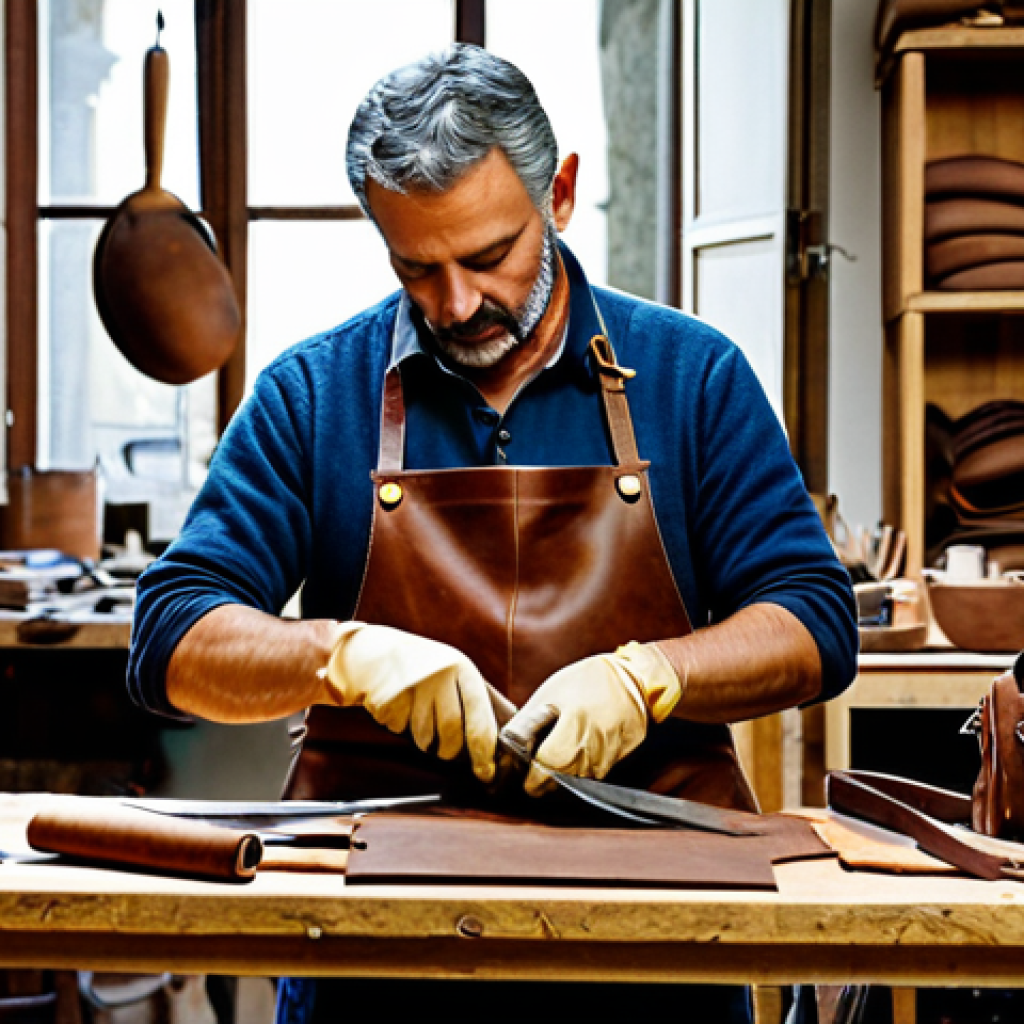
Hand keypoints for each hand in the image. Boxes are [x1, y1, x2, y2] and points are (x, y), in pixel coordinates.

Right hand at [320, 623, 497, 782]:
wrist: (375, 649)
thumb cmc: (422, 668)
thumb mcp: (453, 672)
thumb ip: (472, 700)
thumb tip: (490, 745)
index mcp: (463, 668)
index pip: (480, 718)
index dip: (484, 751)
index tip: (485, 772)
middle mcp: (439, 674)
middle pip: (450, 730)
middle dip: (449, 750)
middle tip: (446, 752)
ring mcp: (412, 684)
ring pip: (424, 735)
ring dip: (424, 740)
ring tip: (420, 722)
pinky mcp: (387, 695)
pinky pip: (399, 728)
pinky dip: (400, 727)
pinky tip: (399, 708)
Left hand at [502, 642, 681, 794]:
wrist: (634, 681)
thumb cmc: (587, 680)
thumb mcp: (552, 692)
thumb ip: (528, 719)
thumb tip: (507, 741)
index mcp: (574, 725)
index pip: (547, 765)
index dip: (532, 775)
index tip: (524, 776)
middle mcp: (594, 746)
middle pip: (560, 779)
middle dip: (543, 779)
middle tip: (533, 771)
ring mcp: (608, 756)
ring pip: (576, 780)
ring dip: (561, 776)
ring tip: (552, 760)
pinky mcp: (616, 760)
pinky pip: (591, 774)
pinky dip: (578, 770)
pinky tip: (573, 755)